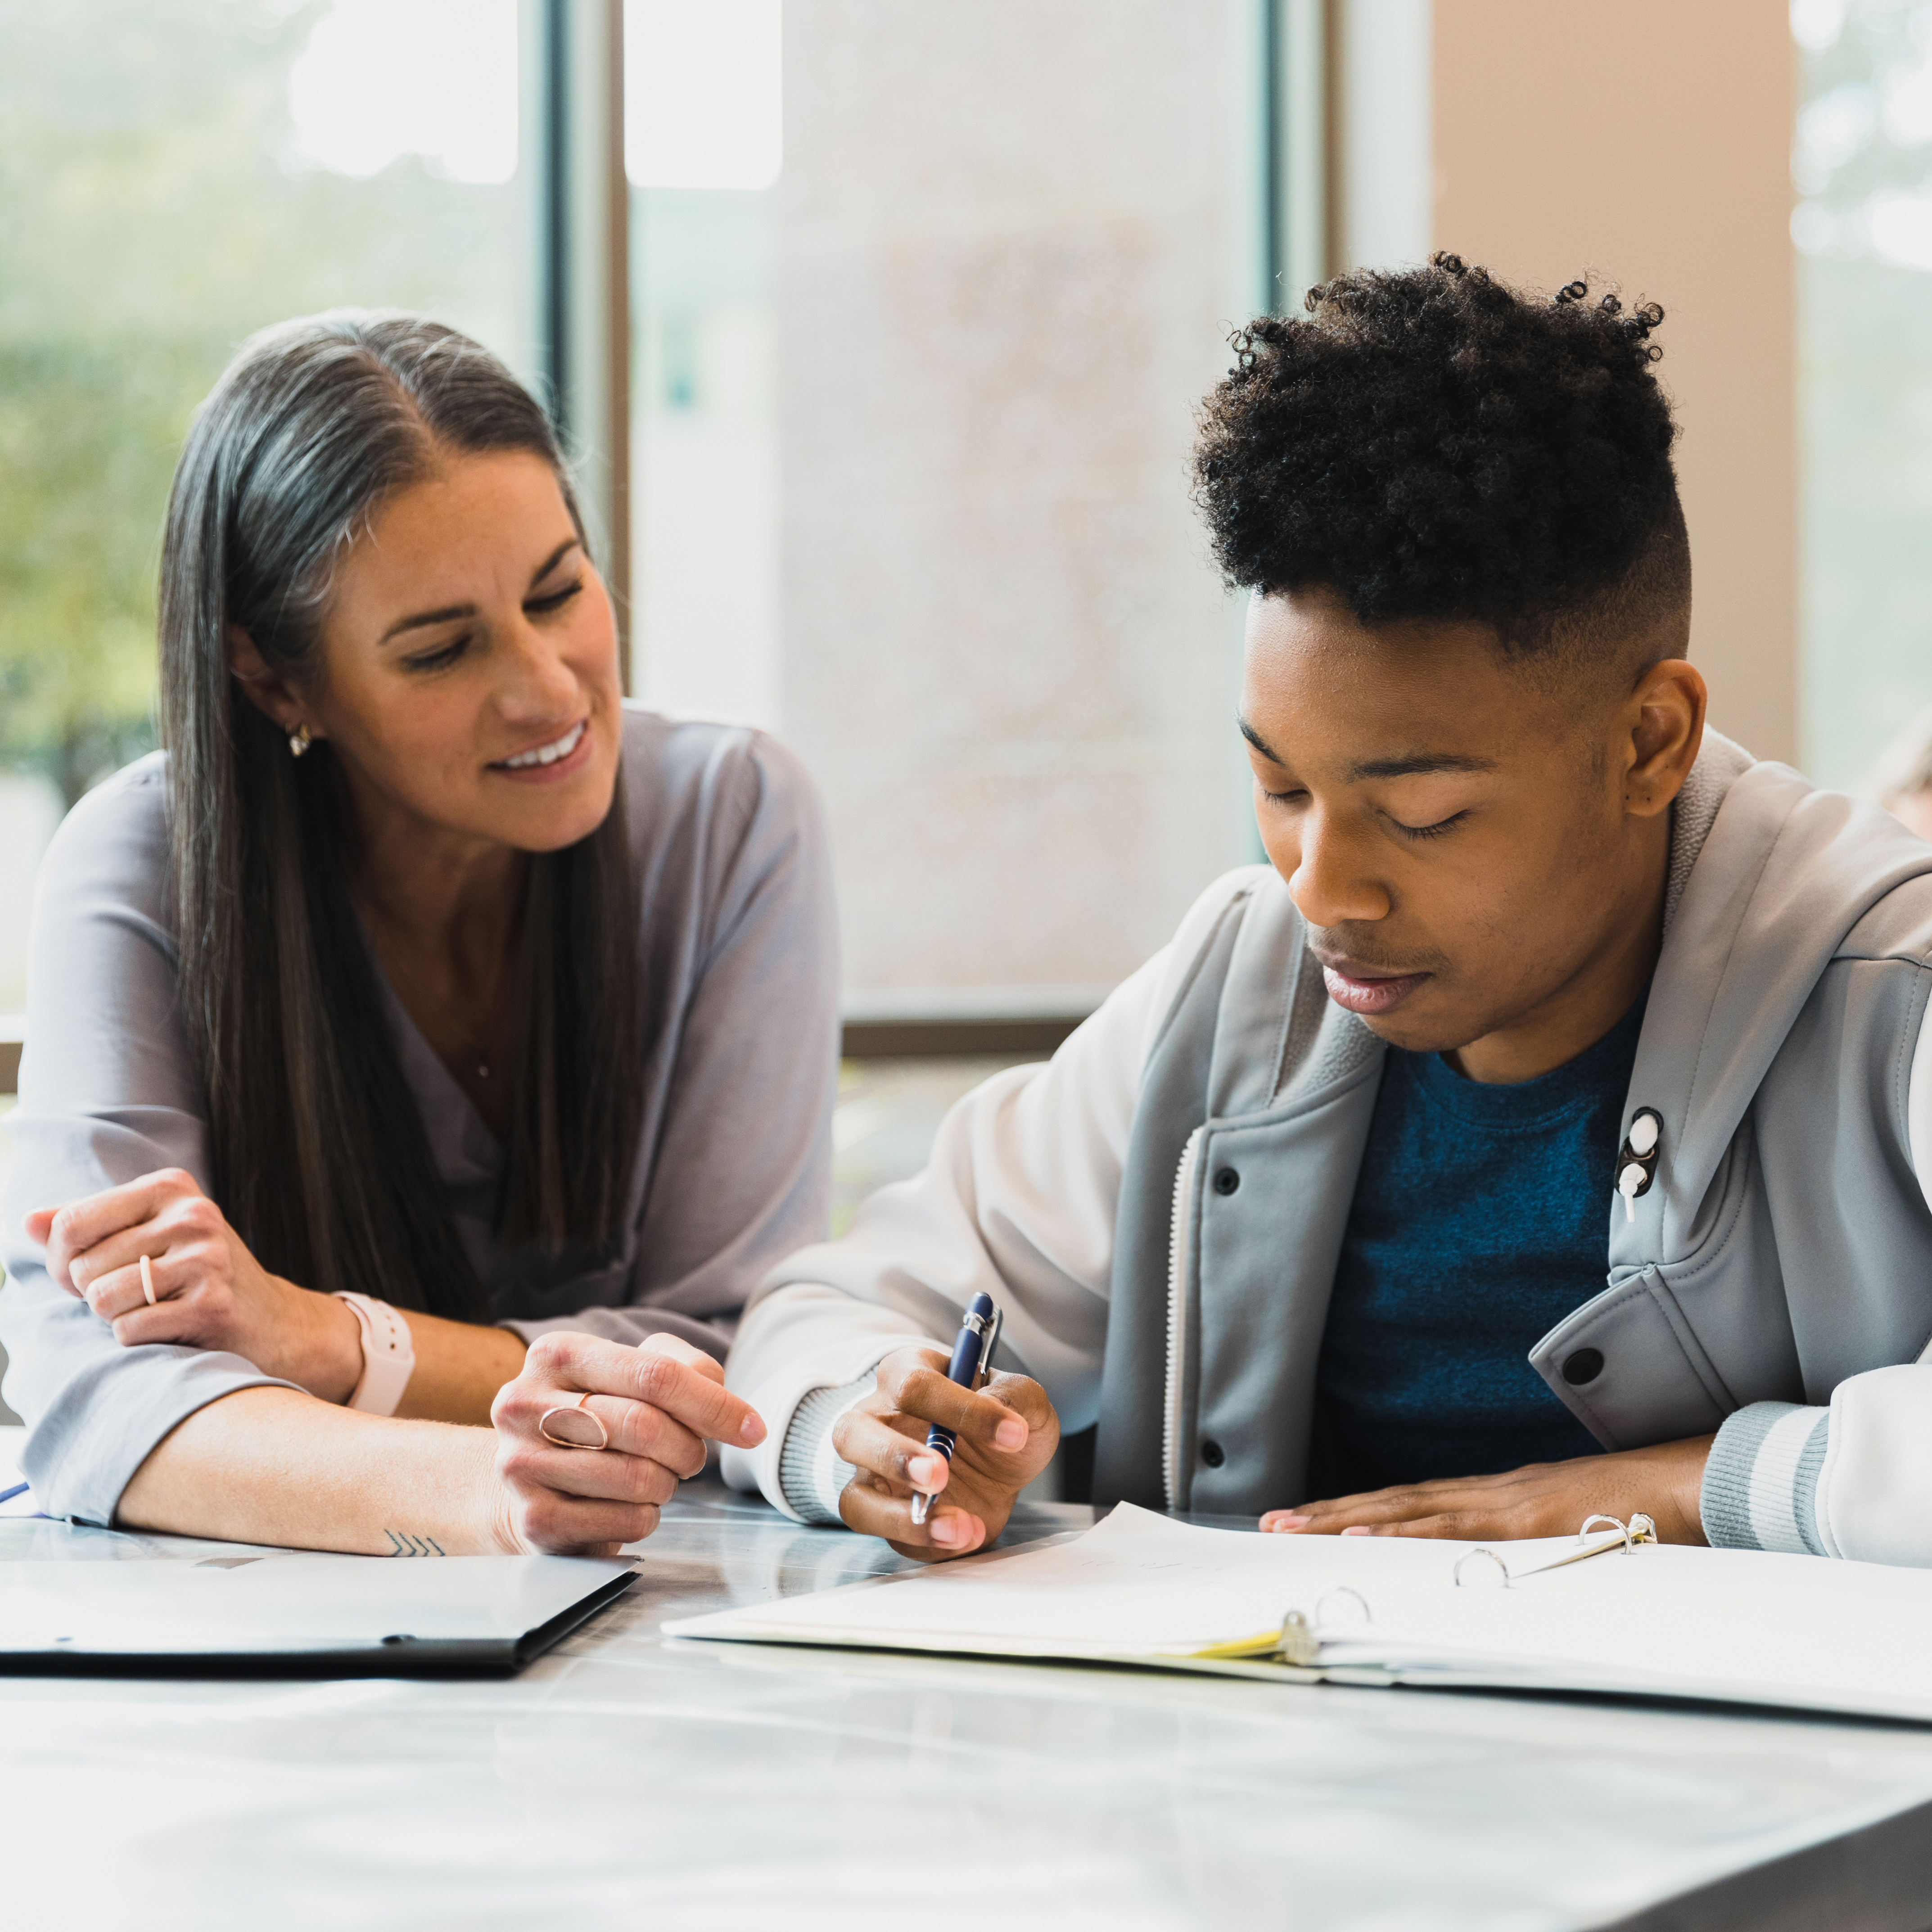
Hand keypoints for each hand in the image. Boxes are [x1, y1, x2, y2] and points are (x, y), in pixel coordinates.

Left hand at [27, 1167, 363, 1400]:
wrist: (273, 1321)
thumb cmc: (196, 1275)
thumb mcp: (147, 1234)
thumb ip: (86, 1224)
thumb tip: (26, 1220)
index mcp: (171, 1188)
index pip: (71, 1222)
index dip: (61, 1260)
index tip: (86, 1274)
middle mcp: (193, 1216)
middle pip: (84, 1267)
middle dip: (91, 1293)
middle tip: (128, 1297)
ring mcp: (207, 1260)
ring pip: (102, 1299)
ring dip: (115, 1317)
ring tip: (151, 1310)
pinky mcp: (212, 1305)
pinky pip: (129, 1330)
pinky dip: (139, 1339)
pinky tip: (171, 1329)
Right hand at [486, 1330, 766, 1555]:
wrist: (527, 1477)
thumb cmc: (595, 1418)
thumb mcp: (632, 1372)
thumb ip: (685, 1369)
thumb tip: (732, 1412)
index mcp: (557, 1354)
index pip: (655, 1374)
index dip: (714, 1405)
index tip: (752, 1429)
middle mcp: (526, 1405)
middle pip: (646, 1426)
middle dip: (689, 1448)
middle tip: (690, 1457)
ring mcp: (522, 1465)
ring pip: (638, 1478)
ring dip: (667, 1484)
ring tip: (654, 1477)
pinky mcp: (534, 1521)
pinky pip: (625, 1521)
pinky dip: (645, 1517)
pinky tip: (626, 1505)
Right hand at [833, 1345, 1058, 1561]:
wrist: (999, 1467)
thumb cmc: (1000, 1419)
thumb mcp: (1023, 1398)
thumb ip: (1016, 1397)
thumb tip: (1003, 1421)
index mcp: (908, 1373)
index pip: (913, 1385)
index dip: (961, 1409)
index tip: (1013, 1434)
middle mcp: (877, 1421)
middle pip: (851, 1434)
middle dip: (894, 1457)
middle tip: (939, 1475)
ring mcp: (873, 1474)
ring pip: (854, 1499)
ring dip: (899, 1517)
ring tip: (957, 1527)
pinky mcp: (883, 1516)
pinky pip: (886, 1535)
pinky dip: (924, 1542)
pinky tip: (965, 1534)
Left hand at [1258, 1435, 1715, 1544]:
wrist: (1689, 1483)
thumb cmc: (1638, 1514)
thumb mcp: (1572, 1537)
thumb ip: (1533, 1550)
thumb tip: (1500, 1573)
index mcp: (1495, 1500)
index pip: (1409, 1506)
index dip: (1355, 1512)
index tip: (1305, 1520)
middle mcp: (1489, 1494)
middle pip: (1394, 1503)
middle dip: (1330, 1514)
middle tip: (1271, 1524)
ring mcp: (1504, 1502)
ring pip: (1410, 1510)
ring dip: (1349, 1519)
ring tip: (1295, 1528)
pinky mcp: (1525, 1517)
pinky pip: (1456, 1528)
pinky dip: (1409, 1531)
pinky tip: (1369, 1536)